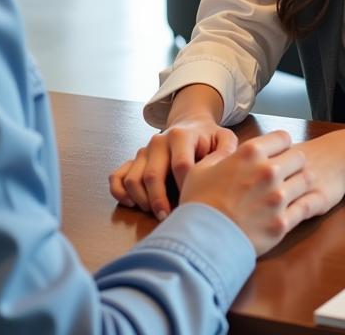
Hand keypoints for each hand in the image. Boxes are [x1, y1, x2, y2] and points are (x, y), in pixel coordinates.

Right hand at [109, 113, 236, 219]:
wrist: (190, 126)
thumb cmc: (208, 139)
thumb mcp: (223, 140)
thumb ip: (228, 150)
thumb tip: (228, 169)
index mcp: (180, 136)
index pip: (180, 166)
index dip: (186, 189)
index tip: (194, 206)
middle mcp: (158, 141)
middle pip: (152, 175)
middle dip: (161, 201)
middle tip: (170, 219)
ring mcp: (143, 151)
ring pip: (133, 179)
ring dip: (143, 201)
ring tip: (158, 214)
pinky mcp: (133, 160)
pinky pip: (117, 176)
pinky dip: (120, 193)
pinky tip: (132, 205)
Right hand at [180, 130, 321, 255]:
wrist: (201, 241)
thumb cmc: (198, 202)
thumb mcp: (201, 168)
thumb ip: (220, 155)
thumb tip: (229, 151)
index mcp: (251, 153)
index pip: (283, 137)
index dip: (280, 145)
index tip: (276, 154)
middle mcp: (269, 171)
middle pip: (299, 157)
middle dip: (294, 163)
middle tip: (286, 173)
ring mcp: (278, 197)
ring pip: (307, 180)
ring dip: (301, 183)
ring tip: (292, 190)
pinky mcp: (283, 223)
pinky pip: (306, 207)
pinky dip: (304, 205)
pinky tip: (297, 207)